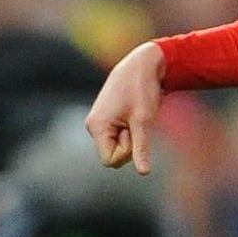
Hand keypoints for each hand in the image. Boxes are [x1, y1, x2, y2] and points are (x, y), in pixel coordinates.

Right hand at [84, 41, 165, 174]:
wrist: (142, 64)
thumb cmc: (142, 90)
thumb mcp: (144, 121)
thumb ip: (141, 148)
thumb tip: (144, 173)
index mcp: (96, 127)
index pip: (109, 161)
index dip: (127, 152)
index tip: (134, 130)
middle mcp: (93, 125)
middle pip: (113, 155)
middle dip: (129, 143)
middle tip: (136, 119)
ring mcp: (99, 121)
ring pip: (118, 145)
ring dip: (131, 135)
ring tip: (135, 114)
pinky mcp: (107, 118)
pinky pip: (120, 136)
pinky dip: (130, 129)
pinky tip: (133, 113)